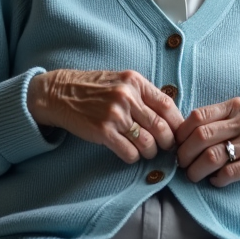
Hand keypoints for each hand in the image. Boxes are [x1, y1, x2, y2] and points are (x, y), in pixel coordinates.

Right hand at [27, 69, 184, 163]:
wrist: (60, 93)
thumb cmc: (93, 89)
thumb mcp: (121, 81)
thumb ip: (143, 95)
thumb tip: (170, 116)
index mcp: (135, 82)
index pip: (168, 105)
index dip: (177, 123)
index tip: (179, 133)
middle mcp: (126, 97)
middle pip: (161, 127)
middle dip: (168, 142)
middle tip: (167, 148)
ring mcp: (114, 115)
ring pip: (147, 143)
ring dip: (151, 152)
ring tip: (147, 151)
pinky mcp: (102, 131)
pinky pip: (129, 152)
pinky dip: (133, 157)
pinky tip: (130, 153)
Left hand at [175, 97, 239, 186]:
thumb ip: (218, 119)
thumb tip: (184, 135)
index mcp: (235, 106)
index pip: (198, 116)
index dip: (181, 132)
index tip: (176, 144)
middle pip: (201, 137)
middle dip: (184, 154)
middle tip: (181, 164)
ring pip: (212, 156)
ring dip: (196, 170)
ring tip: (193, 176)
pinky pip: (231, 172)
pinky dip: (217, 179)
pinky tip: (215, 181)